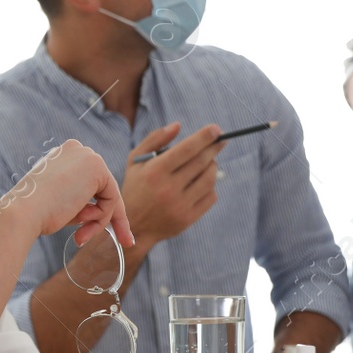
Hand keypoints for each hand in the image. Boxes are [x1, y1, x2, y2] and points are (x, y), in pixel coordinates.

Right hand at [7, 139, 134, 247]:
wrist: (23, 212)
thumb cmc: (34, 213)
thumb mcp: (59, 202)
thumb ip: (79, 200)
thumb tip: (97, 209)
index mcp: (63, 157)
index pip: (90, 183)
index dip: (98, 207)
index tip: (104, 229)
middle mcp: (77, 150)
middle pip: (103, 188)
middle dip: (108, 217)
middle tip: (127, 242)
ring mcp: (88, 156)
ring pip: (108, 196)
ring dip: (97, 221)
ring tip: (79, 235)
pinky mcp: (97, 167)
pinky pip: (112, 199)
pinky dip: (100, 216)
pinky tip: (80, 220)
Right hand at [121, 122, 224, 248]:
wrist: (133, 226)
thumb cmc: (135, 187)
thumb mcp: (135, 161)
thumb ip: (155, 139)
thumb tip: (178, 125)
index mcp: (155, 171)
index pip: (187, 149)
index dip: (204, 137)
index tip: (216, 129)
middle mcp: (168, 188)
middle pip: (201, 162)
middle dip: (214, 148)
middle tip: (220, 141)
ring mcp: (180, 205)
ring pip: (209, 179)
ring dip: (213, 166)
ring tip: (209, 162)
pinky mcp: (188, 219)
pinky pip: (210, 197)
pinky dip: (210, 186)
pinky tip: (203, 181)